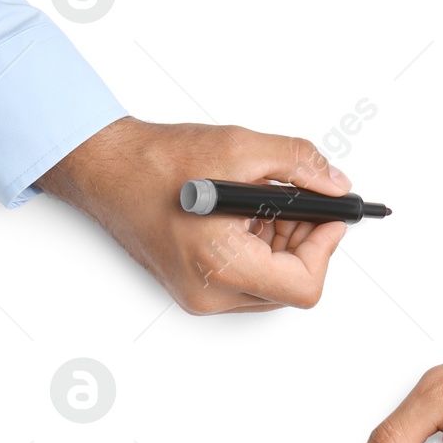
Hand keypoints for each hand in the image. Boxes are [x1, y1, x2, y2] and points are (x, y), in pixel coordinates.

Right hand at [36, 116, 351, 312]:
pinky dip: (259, 248)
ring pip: (271, 284)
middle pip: (289, 286)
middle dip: (305, 241)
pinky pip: (247, 278)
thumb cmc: (155, 163)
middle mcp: (209, 292)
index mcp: (221, 265)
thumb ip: (299, 165)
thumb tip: (335, 184)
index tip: (331, 216)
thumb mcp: (240, 148)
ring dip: (283, 244)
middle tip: (304, 202)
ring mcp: (199, 294)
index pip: (303, 286)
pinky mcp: (193, 286)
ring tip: (268, 201)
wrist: (106, 169)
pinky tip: (248, 213)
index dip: (325, 248)